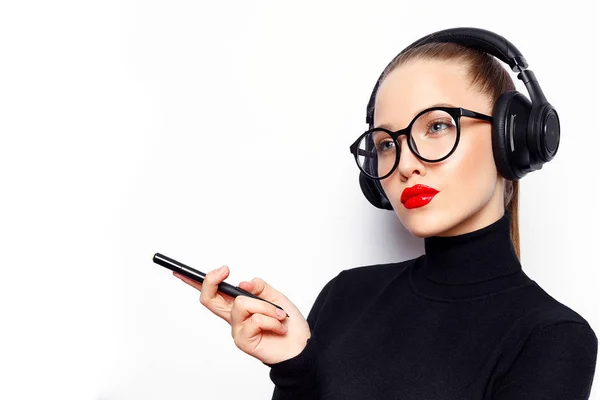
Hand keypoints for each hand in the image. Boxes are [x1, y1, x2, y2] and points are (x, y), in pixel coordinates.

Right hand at [174, 265, 310, 364]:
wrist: (301, 346)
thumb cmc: (288, 324)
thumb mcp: (275, 297)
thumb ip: (259, 288)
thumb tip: (243, 282)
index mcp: (238, 306)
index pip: (213, 293)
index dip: (194, 284)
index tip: (182, 272)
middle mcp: (233, 317)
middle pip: (208, 298)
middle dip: (211, 280)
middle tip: (224, 270)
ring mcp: (236, 329)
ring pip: (241, 303)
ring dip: (265, 306)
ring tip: (279, 315)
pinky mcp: (243, 341)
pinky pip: (254, 319)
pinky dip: (271, 319)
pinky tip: (279, 327)